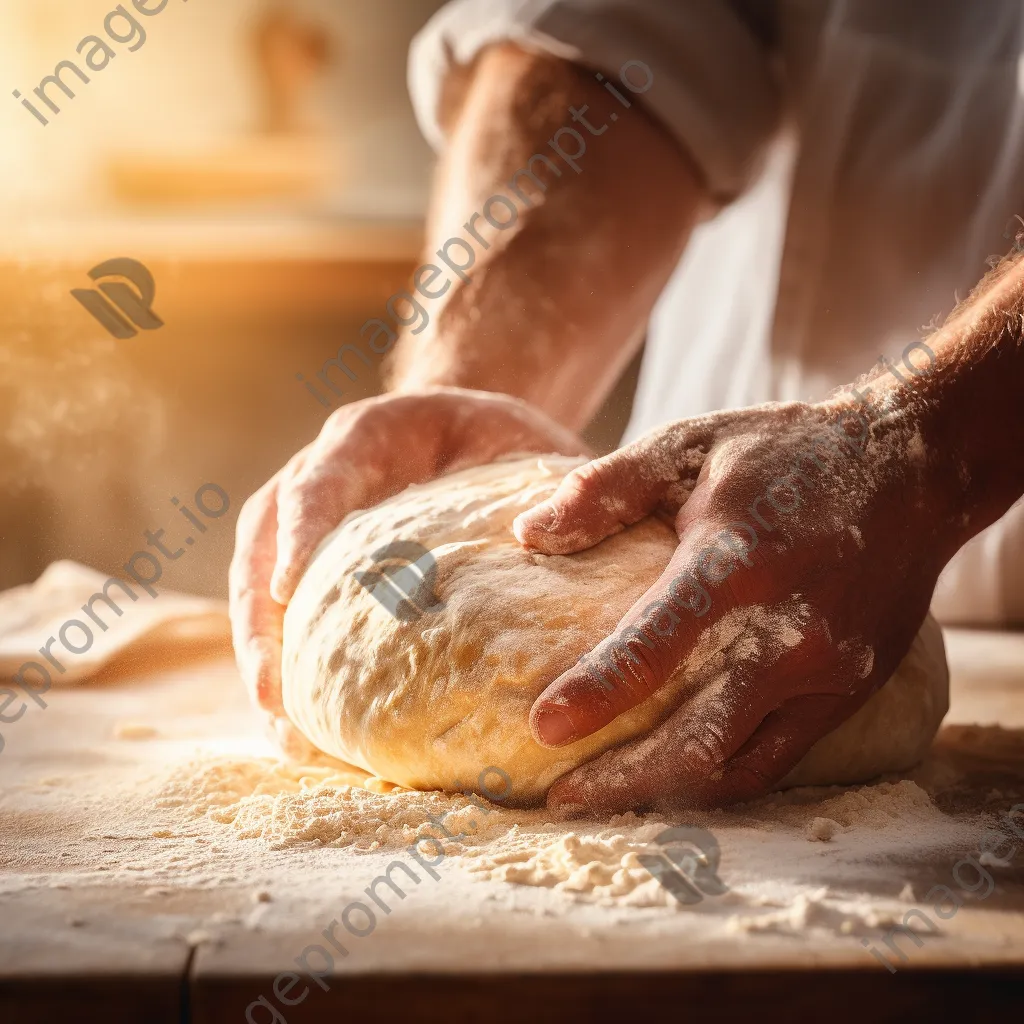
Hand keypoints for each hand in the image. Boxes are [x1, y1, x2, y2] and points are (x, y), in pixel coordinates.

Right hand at [229, 386, 586, 748]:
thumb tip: (560, 552)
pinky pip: (288, 612)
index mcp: (365, 437)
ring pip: (260, 585)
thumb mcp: (521, 441)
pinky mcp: (315, 563)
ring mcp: (305, 521)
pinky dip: (293, 667)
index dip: (299, 531)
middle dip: (262, 623)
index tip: (291, 588)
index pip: (319, 480)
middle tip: (273, 699)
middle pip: (263, 544)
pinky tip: (309, 729)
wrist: (465, 434)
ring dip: (267, 660)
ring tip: (286, 734)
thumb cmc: (493, 440)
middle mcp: (319, 476)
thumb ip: (541, 485)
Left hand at [514, 394, 957, 812]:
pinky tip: (676, 778)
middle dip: (623, 777)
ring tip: (605, 797)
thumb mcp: (690, 445)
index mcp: (737, 559)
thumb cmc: (786, 453)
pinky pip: (778, 757)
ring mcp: (828, 669)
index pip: (657, 641)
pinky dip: (722, 778)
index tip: (543, 728)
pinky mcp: (852, 690)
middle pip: (698, 735)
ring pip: (737, 763)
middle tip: (559, 795)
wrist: (909, 469)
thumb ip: (607, 488)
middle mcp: (789, 628)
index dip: (597, 690)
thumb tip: (528, 533)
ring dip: (667, 791)